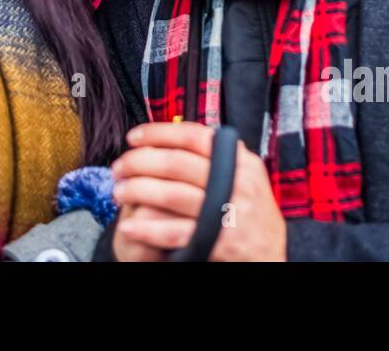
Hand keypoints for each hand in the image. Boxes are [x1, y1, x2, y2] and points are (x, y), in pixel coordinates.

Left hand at [111, 122, 285, 260]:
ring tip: (118, 192)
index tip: (133, 137)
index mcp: (239, 161)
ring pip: (170, 195)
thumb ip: (216, 156)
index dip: (158, 133)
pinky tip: (129, 226)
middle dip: (139, 163)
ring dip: (137, 191)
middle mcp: (235, 182)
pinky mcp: (217, 241)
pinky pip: (174, 231)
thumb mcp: (244, 176)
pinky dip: (147, 229)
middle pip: (175, 163)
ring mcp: (227, 212)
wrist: (270, 255)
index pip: (193, 135)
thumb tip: (173, 133)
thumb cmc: (251, 212)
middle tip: (118, 168)